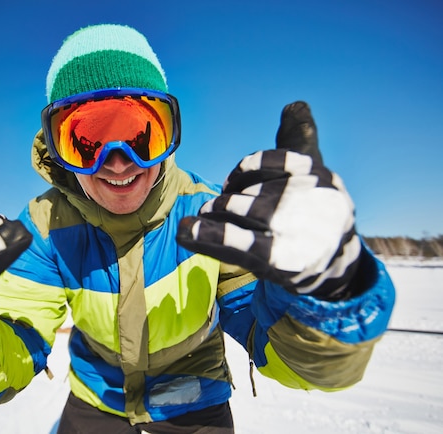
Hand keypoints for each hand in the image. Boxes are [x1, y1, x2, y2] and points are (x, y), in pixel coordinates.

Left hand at [177, 102, 361, 298]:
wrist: (338, 262)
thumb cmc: (316, 211)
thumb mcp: (314, 174)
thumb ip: (297, 141)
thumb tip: (294, 105)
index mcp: (317, 175)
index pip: (277, 160)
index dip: (248, 169)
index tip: (233, 182)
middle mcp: (308, 200)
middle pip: (253, 187)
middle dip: (227, 198)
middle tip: (214, 207)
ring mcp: (294, 230)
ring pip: (241, 210)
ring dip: (215, 212)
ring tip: (205, 217)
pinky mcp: (280, 261)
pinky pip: (238, 244)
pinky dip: (207, 236)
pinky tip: (186, 232)